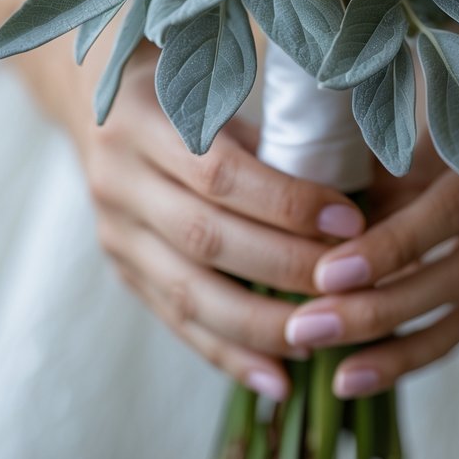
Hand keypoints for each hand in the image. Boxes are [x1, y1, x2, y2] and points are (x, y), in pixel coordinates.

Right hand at [72, 43, 365, 400]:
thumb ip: (267, 125)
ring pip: (189, 294)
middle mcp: (118, 178)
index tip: (350, 220)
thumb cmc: (185, 80)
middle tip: (352, 284)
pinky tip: (279, 379)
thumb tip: (361, 172)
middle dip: (286, 267)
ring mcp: (113, 230)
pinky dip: (230, 355)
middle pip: (206, 239)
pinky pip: (178, 322)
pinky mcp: (122, 269)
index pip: (219, 173)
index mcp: (142, 117)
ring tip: (324, 339)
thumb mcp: (215, 81)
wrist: (98, 95)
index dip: (286, 202)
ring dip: (262, 326)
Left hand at [283, 46, 458, 397]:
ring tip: (329, 369)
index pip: (452, 209)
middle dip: (380, 308)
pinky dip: (415, 352)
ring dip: (394, 346)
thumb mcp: (455, 90)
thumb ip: (400, 139)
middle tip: (307, 327)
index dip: (393, 245)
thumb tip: (321, 196)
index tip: (328, 270)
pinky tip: (360, 372)